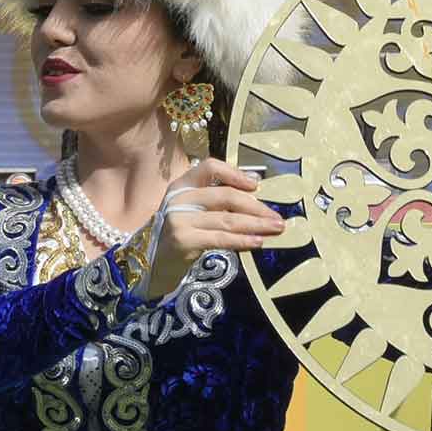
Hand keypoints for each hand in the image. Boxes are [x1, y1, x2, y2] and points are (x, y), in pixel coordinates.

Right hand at [142, 159, 285, 296]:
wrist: (153, 264)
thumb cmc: (180, 234)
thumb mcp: (193, 210)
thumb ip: (216, 199)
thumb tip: (256, 190)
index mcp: (182, 184)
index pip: (210, 167)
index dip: (235, 173)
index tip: (256, 185)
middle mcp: (178, 198)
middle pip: (225, 196)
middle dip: (256, 207)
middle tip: (278, 218)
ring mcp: (178, 219)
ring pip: (227, 219)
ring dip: (256, 224)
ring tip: (276, 229)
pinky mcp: (183, 240)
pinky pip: (220, 238)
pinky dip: (242, 240)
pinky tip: (258, 242)